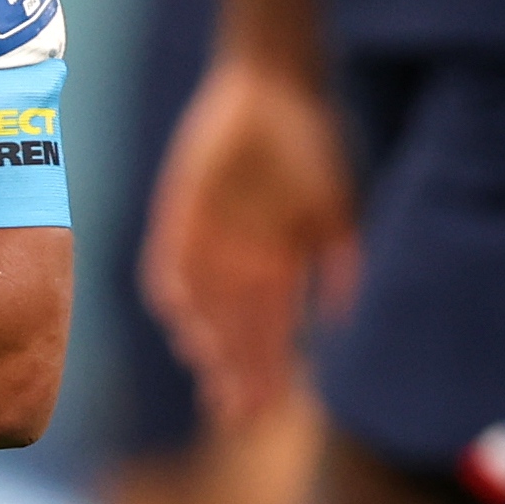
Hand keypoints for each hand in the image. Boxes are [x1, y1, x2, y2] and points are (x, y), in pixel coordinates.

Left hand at [141, 54, 355, 429]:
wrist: (273, 90)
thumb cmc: (313, 147)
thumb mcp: (335, 208)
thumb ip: (337, 263)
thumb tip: (340, 318)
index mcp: (277, 270)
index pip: (270, 338)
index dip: (266, 377)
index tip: (264, 413)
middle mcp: (238, 265)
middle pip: (232, 335)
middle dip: (233, 376)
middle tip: (232, 413)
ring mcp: (206, 242)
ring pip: (199, 309)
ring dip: (205, 339)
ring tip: (211, 366)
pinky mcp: (177, 214)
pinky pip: (164, 262)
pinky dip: (169, 288)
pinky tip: (178, 314)